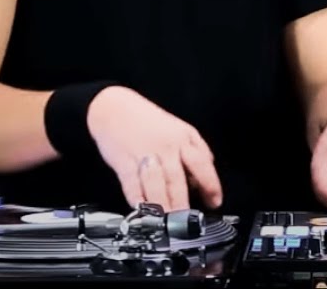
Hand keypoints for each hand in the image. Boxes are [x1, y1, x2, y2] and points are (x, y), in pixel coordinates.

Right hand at [86, 86, 221, 211]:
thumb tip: (206, 176)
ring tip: (167, 219)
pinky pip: (132, 184)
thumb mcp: (179, 128)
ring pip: (156, 185)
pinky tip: (142, 207)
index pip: (202, 165)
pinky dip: (137, 198)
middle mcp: (165, 147)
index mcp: (182, 138)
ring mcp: (143, 154)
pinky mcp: (123, 162)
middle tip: (186, 220)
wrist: (112, 107)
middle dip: (183, 203)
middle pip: (177, 180)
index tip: (214, 202)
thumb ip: (196, 150)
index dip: (211, 186)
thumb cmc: (145, 119)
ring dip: (162, 205)